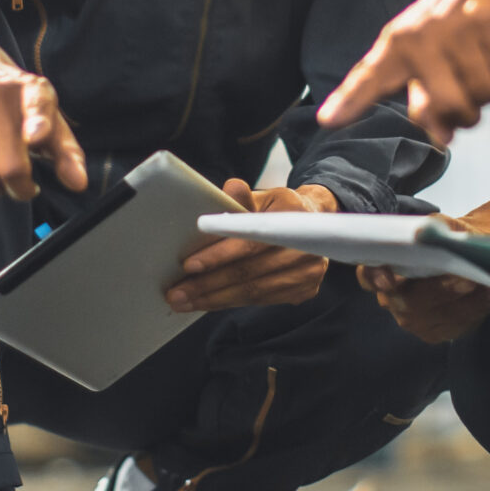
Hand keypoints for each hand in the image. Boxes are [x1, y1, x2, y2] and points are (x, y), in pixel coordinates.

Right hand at [0, 35, 86, 201]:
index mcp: (33, 91)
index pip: (37, 106)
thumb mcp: (49, 120)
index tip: (36, 138)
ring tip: (1, 183)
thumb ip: (66, 153)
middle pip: (9, 163)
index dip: (38, 124)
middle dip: (19, 188)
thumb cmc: (19, 106)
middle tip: (25, 189)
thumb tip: (79, 185)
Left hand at [167, 181, 337, 311]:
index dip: (220, 254)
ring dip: (215, 299)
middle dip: (208, 284)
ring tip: (185, 302)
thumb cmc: (277, 209)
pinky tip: (209, 302)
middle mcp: (307, 245)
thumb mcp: (261, 196)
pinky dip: (231, 302)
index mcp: (293, 214)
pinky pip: (261, 300)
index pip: (251, 239)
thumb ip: (243, 198)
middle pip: (249, 271)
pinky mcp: (305, 289)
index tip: (189, 265)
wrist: (313, 224)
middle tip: (176, 293)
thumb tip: (230, 188)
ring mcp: (309, 271)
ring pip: (254, 291)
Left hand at [318, 0, 489, 144]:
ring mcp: (460, 27)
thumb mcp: (431, 56)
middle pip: (451, 107)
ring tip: (484, 57)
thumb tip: (441, 137)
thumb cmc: (459, 21)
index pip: (371, 76)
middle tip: (470, 88)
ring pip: (486, 92)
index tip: (328, 120)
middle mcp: (424, 35)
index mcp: (399, 44)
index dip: (350, 100)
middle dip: (468, 112)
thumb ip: (427, 99)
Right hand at [358, 219, 489, 341]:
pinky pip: (462, 322)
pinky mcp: (441, 332)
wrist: (466, 254)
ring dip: (467, 301)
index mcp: (383, 272)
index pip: (368, 277)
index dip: (375, 277)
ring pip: (440, 316)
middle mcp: (394, 301)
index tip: (389, 278)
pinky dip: (481, 306)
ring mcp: (417, 321)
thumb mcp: (438, 224)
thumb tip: (426, 235)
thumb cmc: (445, 238)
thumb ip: (430, 229)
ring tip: (488, 284)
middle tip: (465, 278)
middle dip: (440, 290)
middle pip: (411, 302)